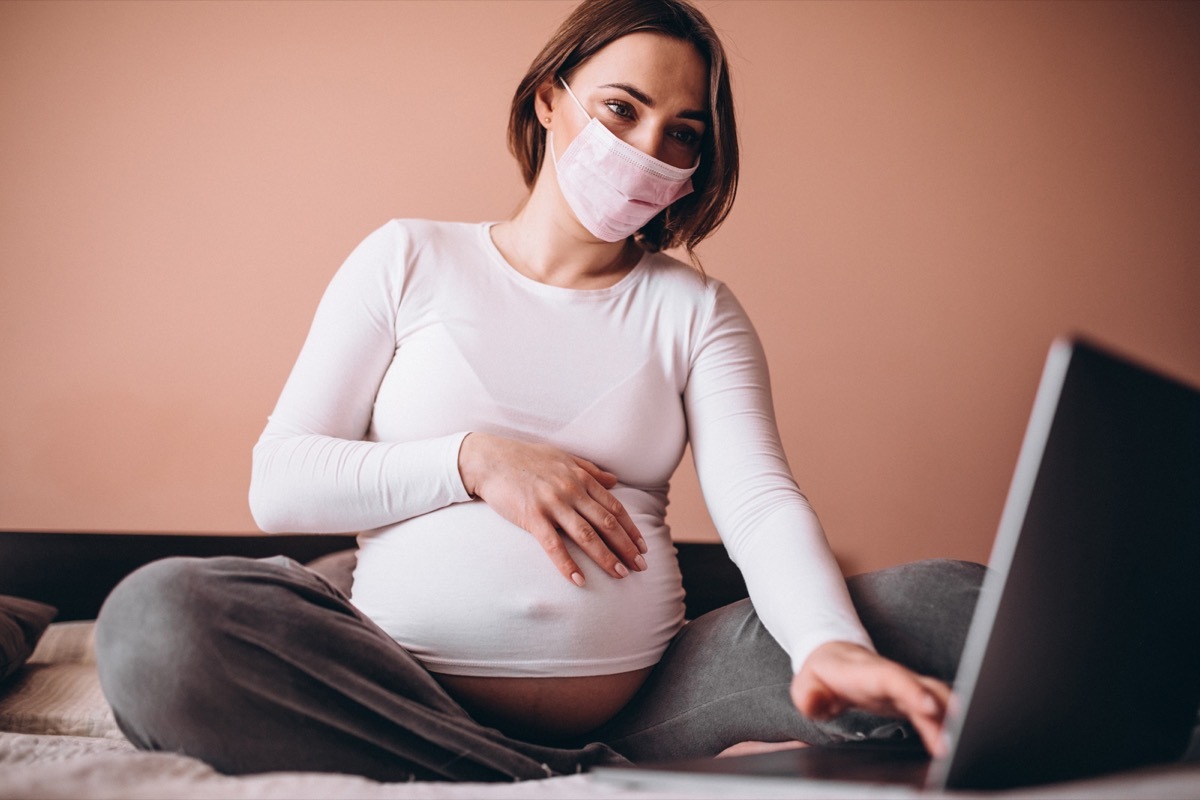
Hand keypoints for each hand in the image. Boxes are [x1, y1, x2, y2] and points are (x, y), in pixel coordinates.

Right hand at [457, 432, 647, 585]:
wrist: (490, 459)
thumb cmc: (526, 458)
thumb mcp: (563, 458)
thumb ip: (590, 470)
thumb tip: (615, 480)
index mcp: (581, 478)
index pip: (614, 507)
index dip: (631, 529)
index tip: (642, 546)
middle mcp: (571, 490)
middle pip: (606, 523)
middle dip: (626, 547)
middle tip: (641, 567)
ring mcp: (552, 504)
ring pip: (586, 535)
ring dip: (606, 557)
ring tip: (620, 574)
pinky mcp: (532, 517)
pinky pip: (553, 545)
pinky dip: (567, 564)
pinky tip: (579, 580)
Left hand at [791, 641, 950, 757]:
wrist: (834, 658)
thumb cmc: (822, 674)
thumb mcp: (805, 684)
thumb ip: (808, 696)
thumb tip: (814, 705)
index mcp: (868, 672)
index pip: (892, 678)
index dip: (911, 690)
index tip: (927, 707)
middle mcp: (894, 677)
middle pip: (925, 689)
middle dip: (943, 711)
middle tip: (955, 739)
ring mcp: (906, 686)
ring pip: (937, 697)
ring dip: (952, 718)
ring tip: (965, 745)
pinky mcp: (913, 699)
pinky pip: (937, 709)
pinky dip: (950, 723)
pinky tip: (961, 741)